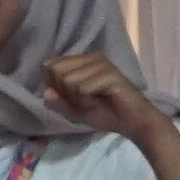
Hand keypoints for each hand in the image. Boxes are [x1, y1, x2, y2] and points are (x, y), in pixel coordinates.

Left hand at [37, 51, 163, 137]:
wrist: (133, 123)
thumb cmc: (105, 114)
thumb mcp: (74, 111)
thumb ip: (58, 103)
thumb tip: (46, 92)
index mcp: (81, 61)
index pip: (49, 66)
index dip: (56, 88)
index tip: (74, 98)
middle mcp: (91, 57)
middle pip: (56, 71)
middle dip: (66, 94)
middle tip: (86, 101)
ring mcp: (101, 63)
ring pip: (69, 80)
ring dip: (79, 100)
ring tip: (95, 102)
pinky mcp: (110, 73)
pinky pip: (83, 89)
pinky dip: (88, 102)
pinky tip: (102, 102)